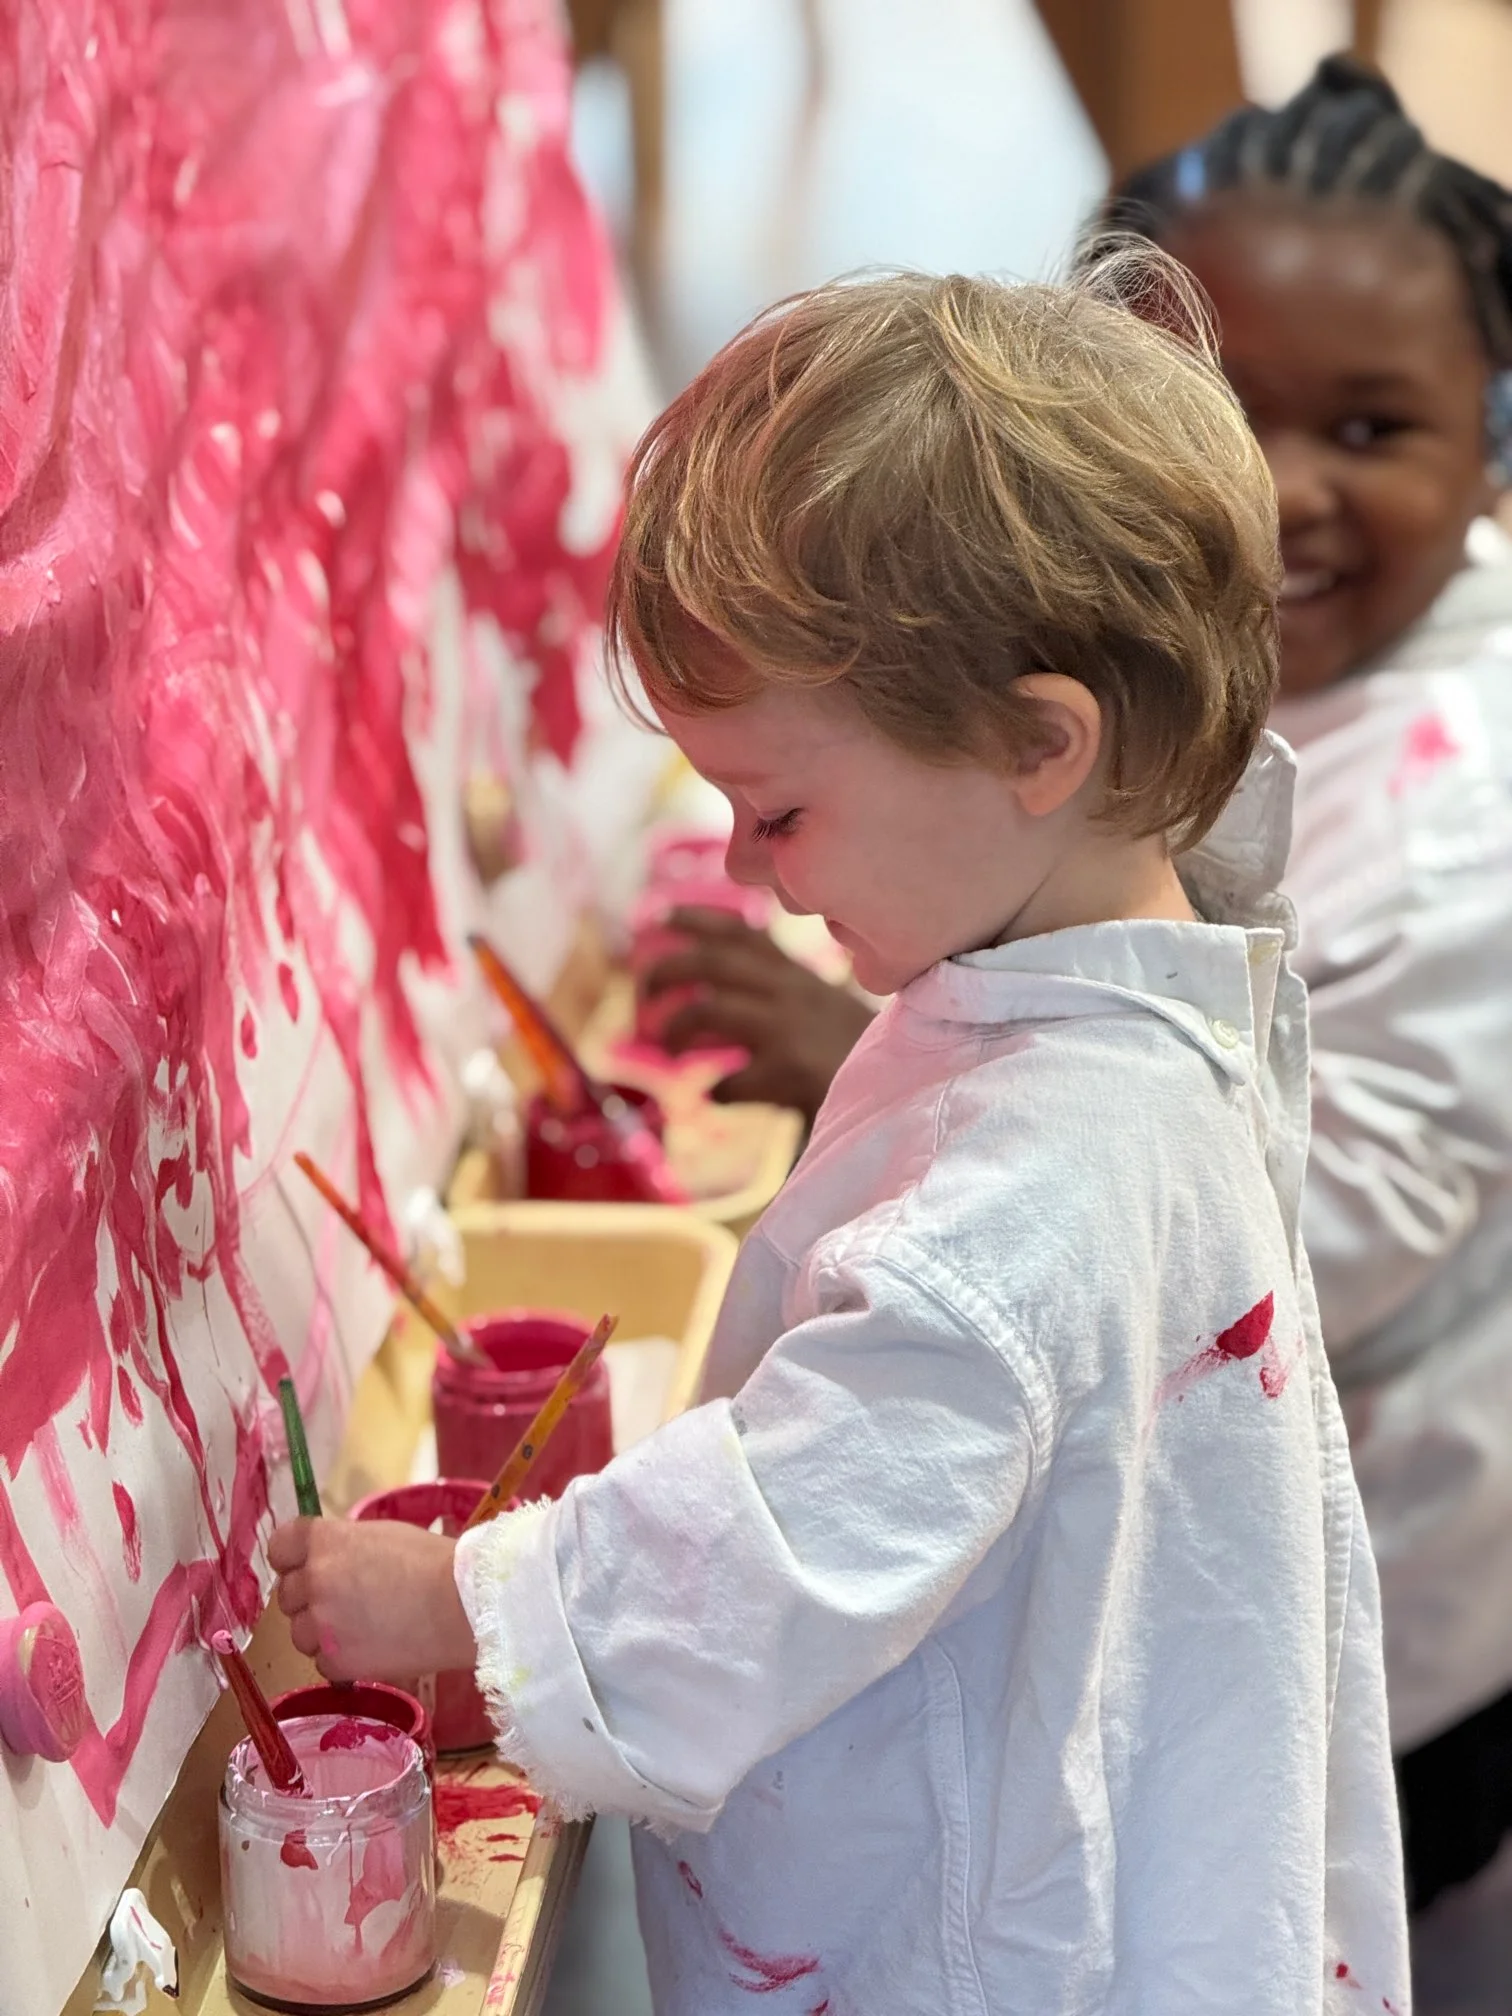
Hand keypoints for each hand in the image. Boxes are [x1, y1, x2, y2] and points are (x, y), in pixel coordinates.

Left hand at [269, 1517, 476, 1683]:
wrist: (459, 1607)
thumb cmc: (430, 1561)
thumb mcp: (380, 1535)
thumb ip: (342, 1545)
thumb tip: (325, 1559)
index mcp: (325, 1541)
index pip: (280, 1546)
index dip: (291, 1557)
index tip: (304, 1564)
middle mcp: (313, 1581)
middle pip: (288, 1593)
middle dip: (310, 1596)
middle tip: (347, 1598)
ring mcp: (320, 1625)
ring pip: (300, 1632)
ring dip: (321, 1631)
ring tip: (361, 1626)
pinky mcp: (334, 1662)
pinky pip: (322, 1660)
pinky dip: (340, 1657)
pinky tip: (370, 1646)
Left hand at [639, 909, 874, 1122]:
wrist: (906, 1098)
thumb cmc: (859, 1059)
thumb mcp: (826, 1010)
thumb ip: (782, 994)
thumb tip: (718, 993)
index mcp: (800, 978)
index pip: (743, 933)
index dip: (697, 920)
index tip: (659, 916)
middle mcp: (792, 993)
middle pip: (713, 962)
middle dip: (667, 969)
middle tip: (645, 991)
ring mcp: (790, 1029)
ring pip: (708, 1010)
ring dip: (677, 1028)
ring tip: (667, 1048)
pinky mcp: (790, 1071)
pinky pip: (730, 1080)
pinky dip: (718, 1090)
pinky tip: (717, 1097)